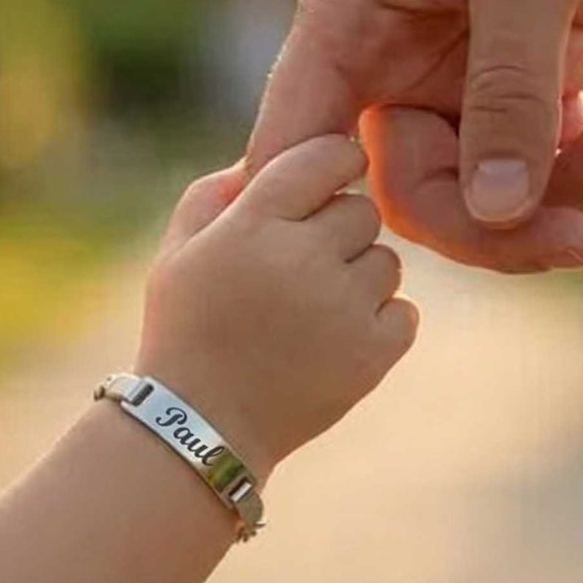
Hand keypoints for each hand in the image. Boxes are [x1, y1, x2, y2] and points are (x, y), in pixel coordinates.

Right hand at [137, 135, 417, 478]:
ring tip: (314, 309)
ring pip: (387, 261)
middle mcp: (303, 259)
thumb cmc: (186, 330)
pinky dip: (380, 322)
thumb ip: (219, 191)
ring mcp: (342, 309)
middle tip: (305, 264)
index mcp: (254, 225)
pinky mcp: (372, 354)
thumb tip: (274, 157)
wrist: (199, 426)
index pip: (327, 157)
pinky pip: (404, 311)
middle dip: (339, 230)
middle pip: (362, 210)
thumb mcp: (178, 250)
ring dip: (359, 277)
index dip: (335, 162)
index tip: (332, 179)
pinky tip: (337, 337)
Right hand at [247, 0, 582, 272]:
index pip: (304, 149)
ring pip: (494, 183)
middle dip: (499, 226)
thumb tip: (494, 212)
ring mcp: (465, 66)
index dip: (326, 220)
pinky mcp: (531, 63)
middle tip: (582, 241)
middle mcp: (397, 56)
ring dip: (566, 192)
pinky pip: (548, 149)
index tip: (375, 273)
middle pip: (420, 190)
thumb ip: (508, 89)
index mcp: (352, 21)